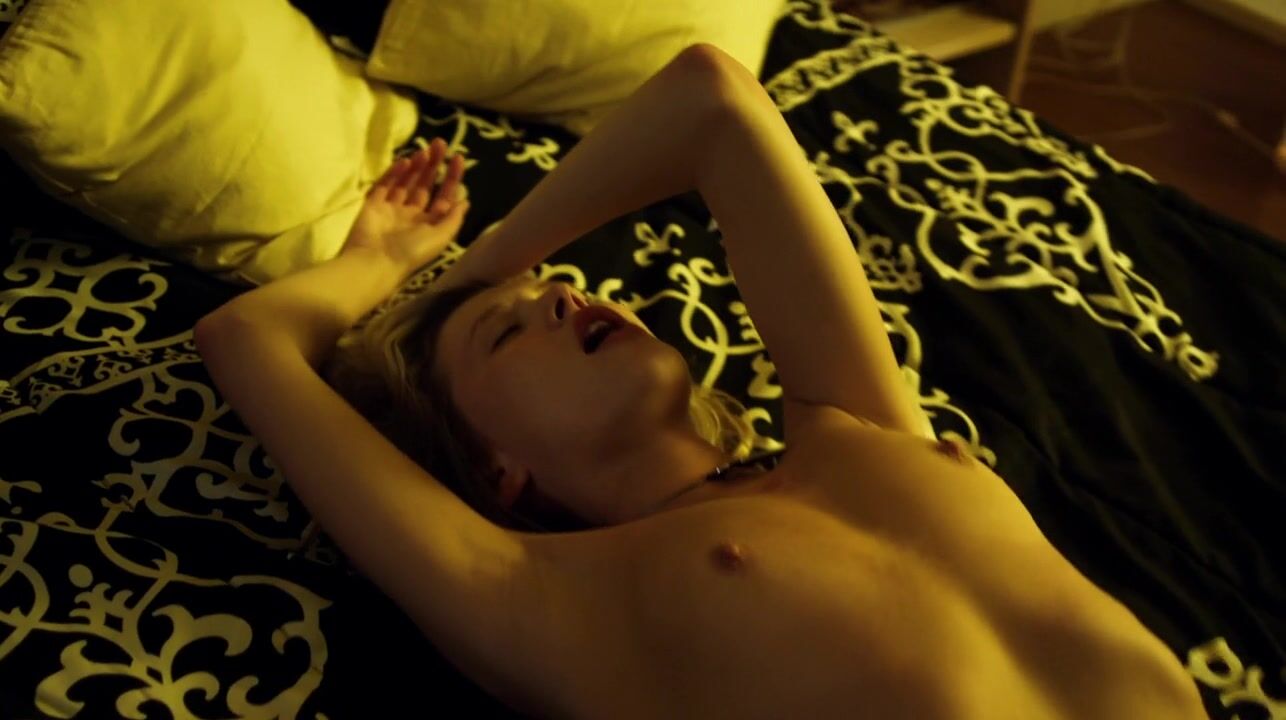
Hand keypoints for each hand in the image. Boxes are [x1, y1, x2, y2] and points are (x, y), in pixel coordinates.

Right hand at [341, 138, 469, 276]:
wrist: (374, 262)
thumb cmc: (412, 251)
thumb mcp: (441, 237)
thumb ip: (453, 219)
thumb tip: (465, 201)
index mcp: (429, 225)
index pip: (444, 196)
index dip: (452, 178)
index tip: (457, 158)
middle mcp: (411, 216)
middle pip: (425, 185)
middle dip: (433, 165)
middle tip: (438, 144)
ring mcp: (391, 209)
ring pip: (406, 182)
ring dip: (416, 167)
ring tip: (424, 151)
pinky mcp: (373, 205)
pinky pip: (384, 185)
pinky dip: (394, 173)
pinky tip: (405, 161)